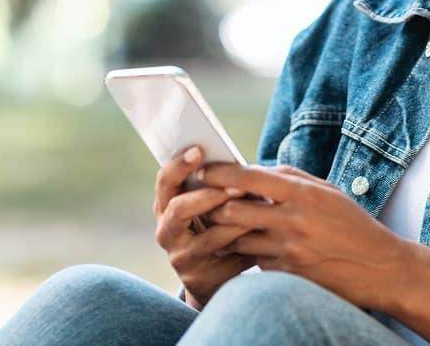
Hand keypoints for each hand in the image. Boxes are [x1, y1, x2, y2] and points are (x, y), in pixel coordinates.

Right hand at [153, 144, 258, 308]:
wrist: (214, 276)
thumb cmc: (217, 226)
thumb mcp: (210, 205)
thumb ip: (214, 186)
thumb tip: (238, 163)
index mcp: (165, 206)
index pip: (165, 181)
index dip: (179, 165)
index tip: (200, 150)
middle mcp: (166, 232)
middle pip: (179, 209)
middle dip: (211, 195)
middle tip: (239, 187)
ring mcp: (180, 258)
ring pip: (210, 237)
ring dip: (238, 222)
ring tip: (262, 210)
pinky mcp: (199, 279)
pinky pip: (227, 261)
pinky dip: (248, 246)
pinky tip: (265, 238)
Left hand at [197, 162, 414, 311]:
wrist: (380, 268)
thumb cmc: (353, 224)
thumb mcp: (327, 191)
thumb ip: (291, 178)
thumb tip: (255, 169)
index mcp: (303, 193)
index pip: (249, 177)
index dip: (220, 173)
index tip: (203, 171)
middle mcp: (293, 220)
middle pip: (232, 210)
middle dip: (215, 205)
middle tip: (205, 201)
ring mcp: (289, 250)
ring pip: (239, 238)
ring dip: (230, 232)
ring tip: (228, 225)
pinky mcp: (288, 274)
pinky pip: (256, 261)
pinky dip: (253, 254)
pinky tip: (261, 249)